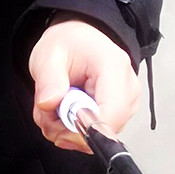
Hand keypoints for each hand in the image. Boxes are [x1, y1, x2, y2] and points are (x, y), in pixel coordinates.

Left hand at [28, 19, 139, 153]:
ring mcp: (128, 102)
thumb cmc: (67, 43)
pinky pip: (97, 133)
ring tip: (56, 105)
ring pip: (98, 135)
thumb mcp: (48, 54)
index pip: (110, 114)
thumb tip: (48, 104)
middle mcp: (128, 87)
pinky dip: (76, 129)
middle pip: (104, 129)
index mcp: (113, 67)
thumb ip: (48, 79)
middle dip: (68, 129)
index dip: (83, 129)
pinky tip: (66, 110)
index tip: (56, 125)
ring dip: (68, 129)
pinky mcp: (121, 112)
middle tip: (46, 111)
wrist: (78, 38)